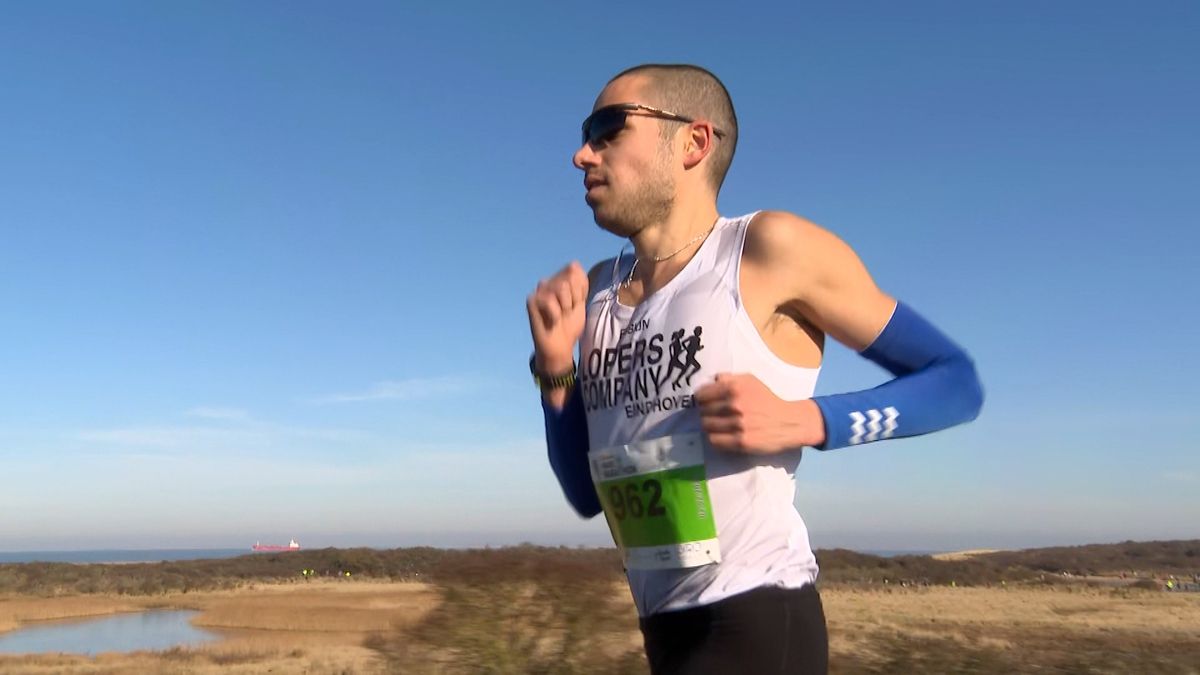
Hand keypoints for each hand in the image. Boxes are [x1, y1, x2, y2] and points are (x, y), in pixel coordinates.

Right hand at [526, 261, 588, 373]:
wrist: (560, 346)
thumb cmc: (569, 325)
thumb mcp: (581, 302)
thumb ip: (580, 283)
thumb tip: (573, 264)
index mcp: (561, 280)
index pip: (575, 270)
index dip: (580, 290)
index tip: (576, 304)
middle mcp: (549, 282)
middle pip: (569, 279)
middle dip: (574, 299)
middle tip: (567, 312)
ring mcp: (539, 291)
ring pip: (561, 288)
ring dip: (565, 307)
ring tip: (559, 316)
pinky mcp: (531, 301)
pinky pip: (550, 301)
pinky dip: (555, 315)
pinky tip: (551, 321)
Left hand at [695, 373, 826, 452]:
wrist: (789, 422)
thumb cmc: (767, 400)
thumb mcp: (751, 381)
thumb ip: (729, 378)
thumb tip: (710, 380)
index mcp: (733, 387)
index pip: (701, 395)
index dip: (701, 399)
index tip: (705, 403)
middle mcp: (733, 405)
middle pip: (703, 412)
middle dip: (705, 413)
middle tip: (712, 415)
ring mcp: (736, 424)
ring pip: (706, 427)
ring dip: (709, 427)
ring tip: (717, 426)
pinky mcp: (740, 441)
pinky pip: (715, 441)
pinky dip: (715, 438)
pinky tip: (722, 436)